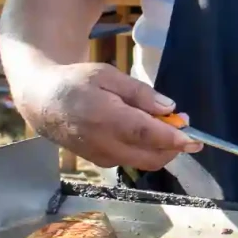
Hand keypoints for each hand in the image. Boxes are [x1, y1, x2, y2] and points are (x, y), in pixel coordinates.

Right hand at [16, 62, 198, 170]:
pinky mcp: (100, 162)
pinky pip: (132, 161)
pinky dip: (146, 150)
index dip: (173, 138)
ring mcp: (101, 157)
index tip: (194, 139)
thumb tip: (169, 108)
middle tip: (183, 123)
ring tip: (165, 123)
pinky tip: (146, 132)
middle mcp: (105, 144)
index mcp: (107, 119)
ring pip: (143, 162)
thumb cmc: (77, 82)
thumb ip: (140, 93)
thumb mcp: (108, 75)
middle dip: (174, 146)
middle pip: (151, 156)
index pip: (147, 134)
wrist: (42, 102)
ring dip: (162, 149)